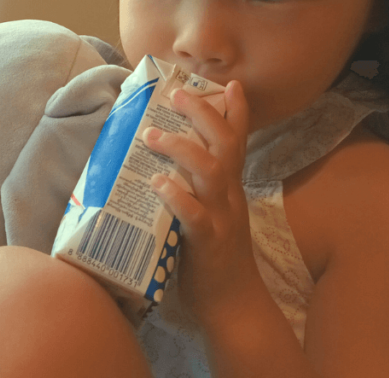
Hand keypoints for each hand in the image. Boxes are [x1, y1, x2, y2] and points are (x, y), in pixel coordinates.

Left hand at [141, 81, 262, 325]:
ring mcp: (221, 217)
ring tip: (151, 135)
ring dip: (181, 148)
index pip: (237, 142)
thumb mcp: (209, 214)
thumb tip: (161, 166)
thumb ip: (194, 189)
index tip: (231, 84)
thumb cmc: (212, 257)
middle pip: (225, 145)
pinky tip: (156, 183)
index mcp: (229, 188)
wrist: (232, 304)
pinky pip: (194, 214)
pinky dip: (176, 196)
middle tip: (178, 93)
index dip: (236, 112)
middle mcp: (229, 196)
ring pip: (210, 172)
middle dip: (203, 115)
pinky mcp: (207, 242)